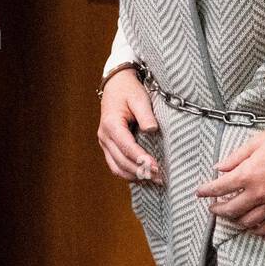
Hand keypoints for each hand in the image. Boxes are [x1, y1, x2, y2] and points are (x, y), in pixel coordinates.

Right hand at [97, 67, 162, 182]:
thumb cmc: (129, 90)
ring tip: (154, 180)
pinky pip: (116, 165)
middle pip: (121, 161)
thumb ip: (145, 115)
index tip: (157, 167)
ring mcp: (104, 142)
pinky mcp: (108, 146)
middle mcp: (104, 136)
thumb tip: (152, 130)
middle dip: (141, 171)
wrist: (116, 85)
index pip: (127, 147)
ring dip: (134, 176)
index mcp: (111, 124)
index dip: (141, 159)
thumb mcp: (139, 98)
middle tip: (160, 178)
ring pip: (116, 168)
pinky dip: (128, 173)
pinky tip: (143, 177)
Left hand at [196, 116, 264, 236]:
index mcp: (249, 174)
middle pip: (231, 210)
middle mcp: (260, 192)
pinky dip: (258, 229)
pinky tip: (252, 226)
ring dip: (235, 219)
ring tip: (231, 214)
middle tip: (213, 207)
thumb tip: (219, 167)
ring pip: (248, 221)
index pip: (220, 188)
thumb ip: (235, 158)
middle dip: (217, 210)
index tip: (200, 193)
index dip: (206, 191)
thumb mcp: (255, 142)